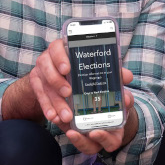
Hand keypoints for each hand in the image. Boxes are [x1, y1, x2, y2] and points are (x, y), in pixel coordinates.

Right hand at [4, 38, 136, 154]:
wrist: (59, 73)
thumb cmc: (81, 67)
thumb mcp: (93, 66)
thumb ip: (110, 70)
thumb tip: (127, 77)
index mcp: (62, 48)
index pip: (57, 47)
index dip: (60, 57)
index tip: (67, 69)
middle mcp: (48, 58)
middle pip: (47, 68)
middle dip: (57, 82)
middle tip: (68, 93)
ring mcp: (40, 72)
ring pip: (44, 86)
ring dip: (55, 101)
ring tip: (65, 115)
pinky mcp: (37, 85)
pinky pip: (40, 98)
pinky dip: (47, 108)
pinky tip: (54, 118)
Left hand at [64, 86, 136, 154]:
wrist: (108, 103)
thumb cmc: (118, 104)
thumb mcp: (124, 100)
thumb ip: (126, 95)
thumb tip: (127, 84)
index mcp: (114, 134)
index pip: (111, 143)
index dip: (103, 139)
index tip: (94, 133)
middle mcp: (98, 138)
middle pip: (89, 147)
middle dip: (81, 142)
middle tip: (72, 133)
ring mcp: (84, 134)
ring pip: (75, 140)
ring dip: (67, 134)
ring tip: (60, 121)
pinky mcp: (72, 126)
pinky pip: (65, 128)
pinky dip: (60, 122)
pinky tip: (55, 114)